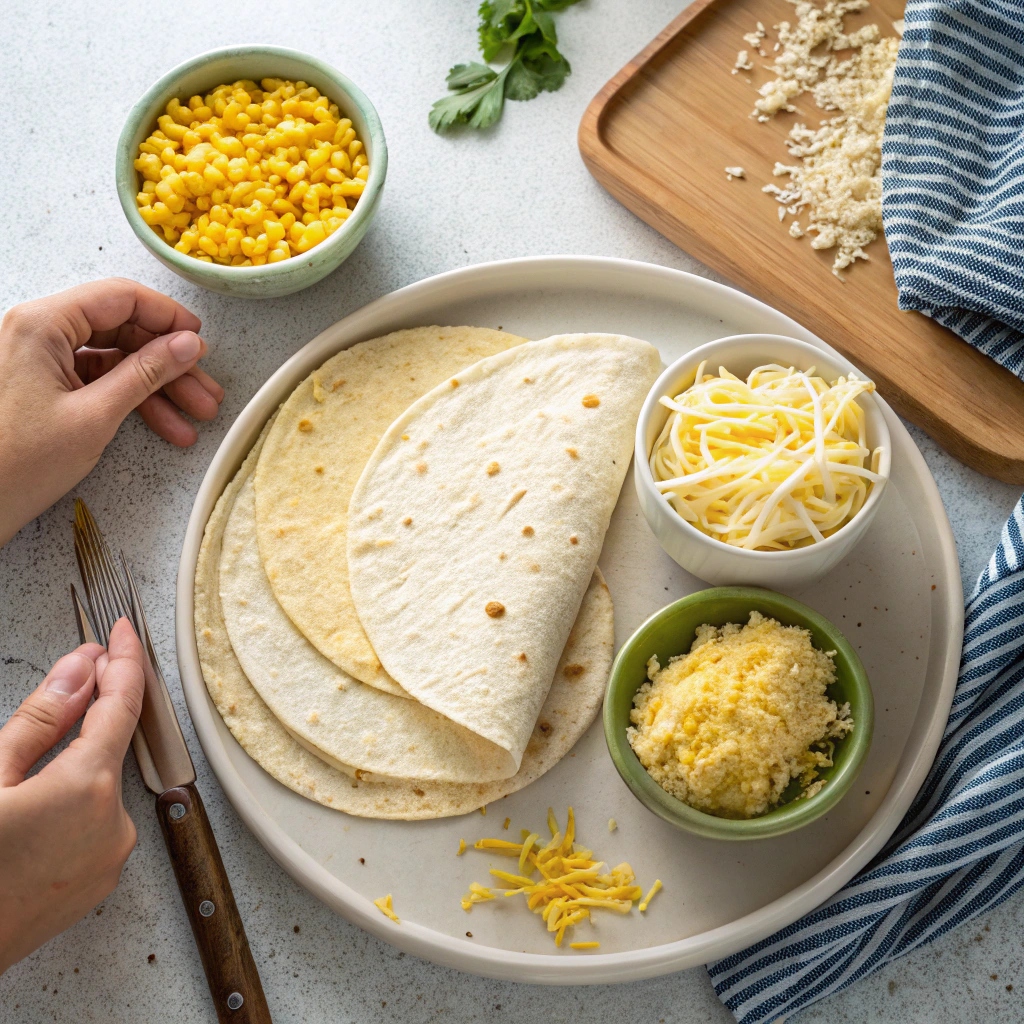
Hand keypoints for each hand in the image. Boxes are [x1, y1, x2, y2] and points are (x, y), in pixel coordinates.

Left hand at [0, 278, 224, 545]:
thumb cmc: (17, 464)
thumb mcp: (95, 416)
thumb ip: (145, 373)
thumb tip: (187, 345)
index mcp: (41, 325)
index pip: (119, 298)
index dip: (167, 316)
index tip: (200, 341)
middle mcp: (37, 332)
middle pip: (121, 330)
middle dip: (169, 362)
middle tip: (205, 390)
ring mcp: (39, 359)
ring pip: (114, 359)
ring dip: (158, 387)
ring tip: (196, 416)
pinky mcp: (42, 385)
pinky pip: (97, 380)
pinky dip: (132, 400)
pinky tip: (166, 425)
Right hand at [0, 619, 144, 974]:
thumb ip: (41, 718)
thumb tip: (81, 669)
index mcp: (89, 788)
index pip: (123, 702)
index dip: (124, 659)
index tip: (122, 631)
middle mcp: (114, 824)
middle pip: (110, 745)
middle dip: (91, 710)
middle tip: (72, 677)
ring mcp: (109, 858)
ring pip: (99, 786)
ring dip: (74, 763)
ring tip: (23, 776)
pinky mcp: (97, 883)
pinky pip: (94, 823)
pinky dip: (73, 802)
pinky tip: (34, 808)